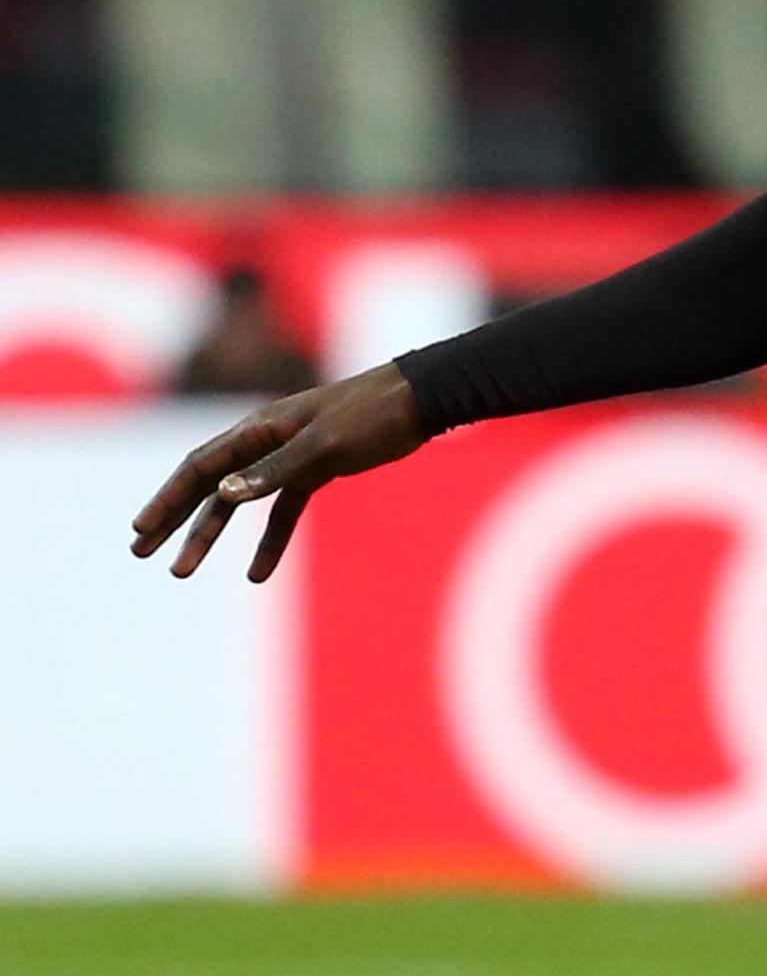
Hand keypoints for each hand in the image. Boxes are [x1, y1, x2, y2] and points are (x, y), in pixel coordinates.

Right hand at [129, 362, 426, 580]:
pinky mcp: (315, 470)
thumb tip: (222, 494)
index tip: (141, 529)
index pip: (199, 468)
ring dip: (209, 535)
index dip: (167, 500)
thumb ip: (274, 471)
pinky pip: (281, 511)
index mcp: (257, 430)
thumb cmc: (370, 417)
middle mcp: (263, 442)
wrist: (417, 402)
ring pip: (237, 503)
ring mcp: (288, 457)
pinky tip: (256, 574)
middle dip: (173, 520)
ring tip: (182, 570)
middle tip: (141, 552)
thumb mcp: (323, 446)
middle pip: (206, 486)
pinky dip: (269, 540)